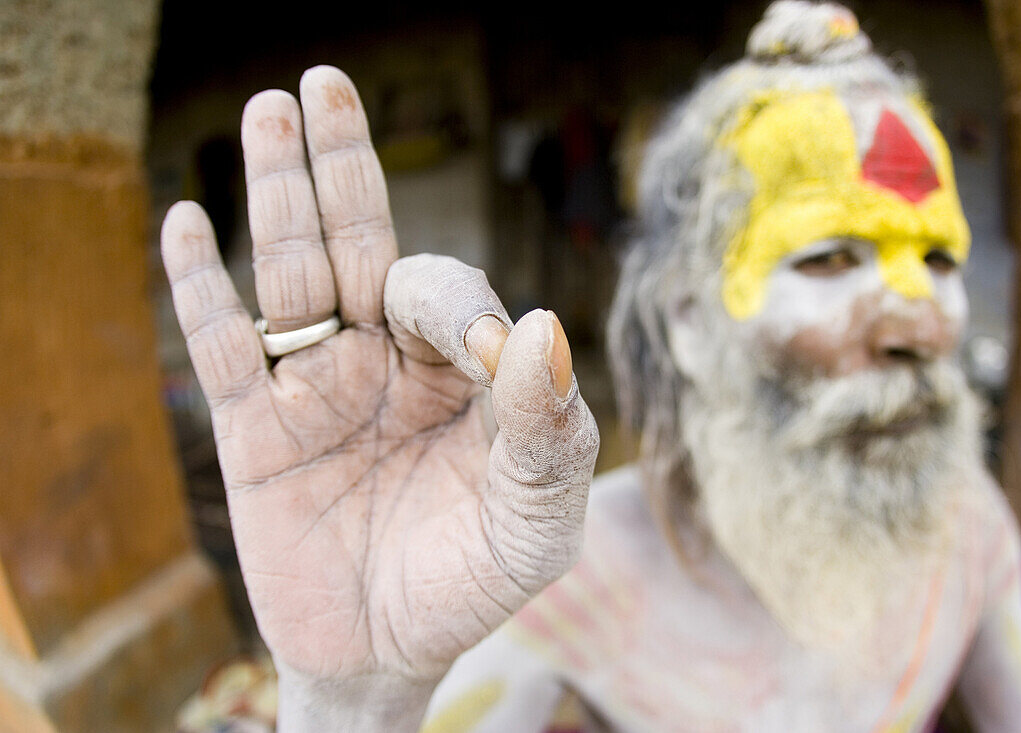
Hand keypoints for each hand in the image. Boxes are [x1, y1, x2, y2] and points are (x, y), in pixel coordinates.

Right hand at [160, 67, 598, 693]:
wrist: (392, 651)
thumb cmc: (475, 579)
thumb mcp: (537, 520)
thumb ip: (549, 429)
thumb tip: (544, 327)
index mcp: (460, 371)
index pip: (450, 296)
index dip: (460, 307)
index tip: (483, 356)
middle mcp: (386, 360)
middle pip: (362, 246)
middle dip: (346, 168)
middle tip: (324, 84)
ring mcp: (318, 386)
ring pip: (293, 274)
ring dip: (279, 195)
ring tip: (269, 111)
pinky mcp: (256, 428)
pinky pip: (224, 346)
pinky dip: (203, 286)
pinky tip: (190, 219)